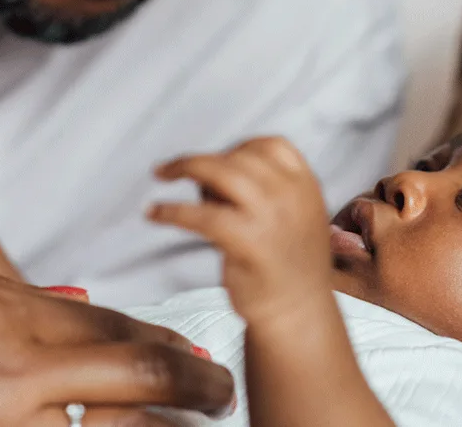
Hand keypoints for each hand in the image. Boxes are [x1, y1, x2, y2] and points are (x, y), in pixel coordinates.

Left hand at [151, 138, 332, 325]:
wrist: (298, 316)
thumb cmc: (288, 270)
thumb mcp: (295, 217)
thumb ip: (267, 191)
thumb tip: (216, 172)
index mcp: (306, 187)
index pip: (272, 145)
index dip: (239, 147)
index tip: (218, 157)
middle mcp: (291, 196)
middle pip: (238, 155)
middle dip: (207, 161)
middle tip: (179, 170)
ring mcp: (271, 218)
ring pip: (219, 171)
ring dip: (184, 167)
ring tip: (162, 173)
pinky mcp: (247, 243)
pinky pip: (200, 215)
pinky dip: (171, 210)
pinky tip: (155, 212)